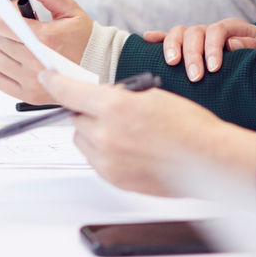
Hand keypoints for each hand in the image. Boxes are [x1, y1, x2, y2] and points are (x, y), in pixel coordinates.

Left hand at [0, 0, 92, 103]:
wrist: (99, 66)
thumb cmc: (83, 36)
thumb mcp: (69, 9)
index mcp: (46, 38)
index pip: (3, 26)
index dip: (5, 20)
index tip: (14, 21)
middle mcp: (36, 62)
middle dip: (8, 34)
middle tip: (24, 35)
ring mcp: (32, 81)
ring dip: (5, 52)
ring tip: (22, 49)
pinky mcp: (28, 96)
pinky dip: (3, 71)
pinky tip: (18, 65)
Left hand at [42, 69, 255, 196]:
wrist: (208, 159)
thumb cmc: (189, 125)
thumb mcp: (150, 95)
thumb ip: (117, 96)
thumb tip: (97, 98)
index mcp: (115, 106)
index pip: (69, 92)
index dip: (55, 81)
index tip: (47, 76)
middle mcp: (106, 135)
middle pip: (76, 118)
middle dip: (87, 111)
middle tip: (110, 109)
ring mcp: (108, 161)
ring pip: (83, 140)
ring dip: (94, 132)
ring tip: (125, 130)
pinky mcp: (114, 179)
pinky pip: (95, 160)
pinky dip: (104, 151)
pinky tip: (130, 147)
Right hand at [143, 19, 255, 81]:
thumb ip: (251, 45)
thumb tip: (231, 45)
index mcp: (230, 27)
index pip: (217, 31)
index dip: (213, 48)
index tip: (213, 68)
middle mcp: (210, 29)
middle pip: (195, 33)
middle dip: (193, 54)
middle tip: (195, 76)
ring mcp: (197, 36)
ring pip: (179, 32)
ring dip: (173, 47)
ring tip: (172, 63)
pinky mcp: (187, 44)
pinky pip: (170, 37)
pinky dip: (158, 38)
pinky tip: (147, 39)